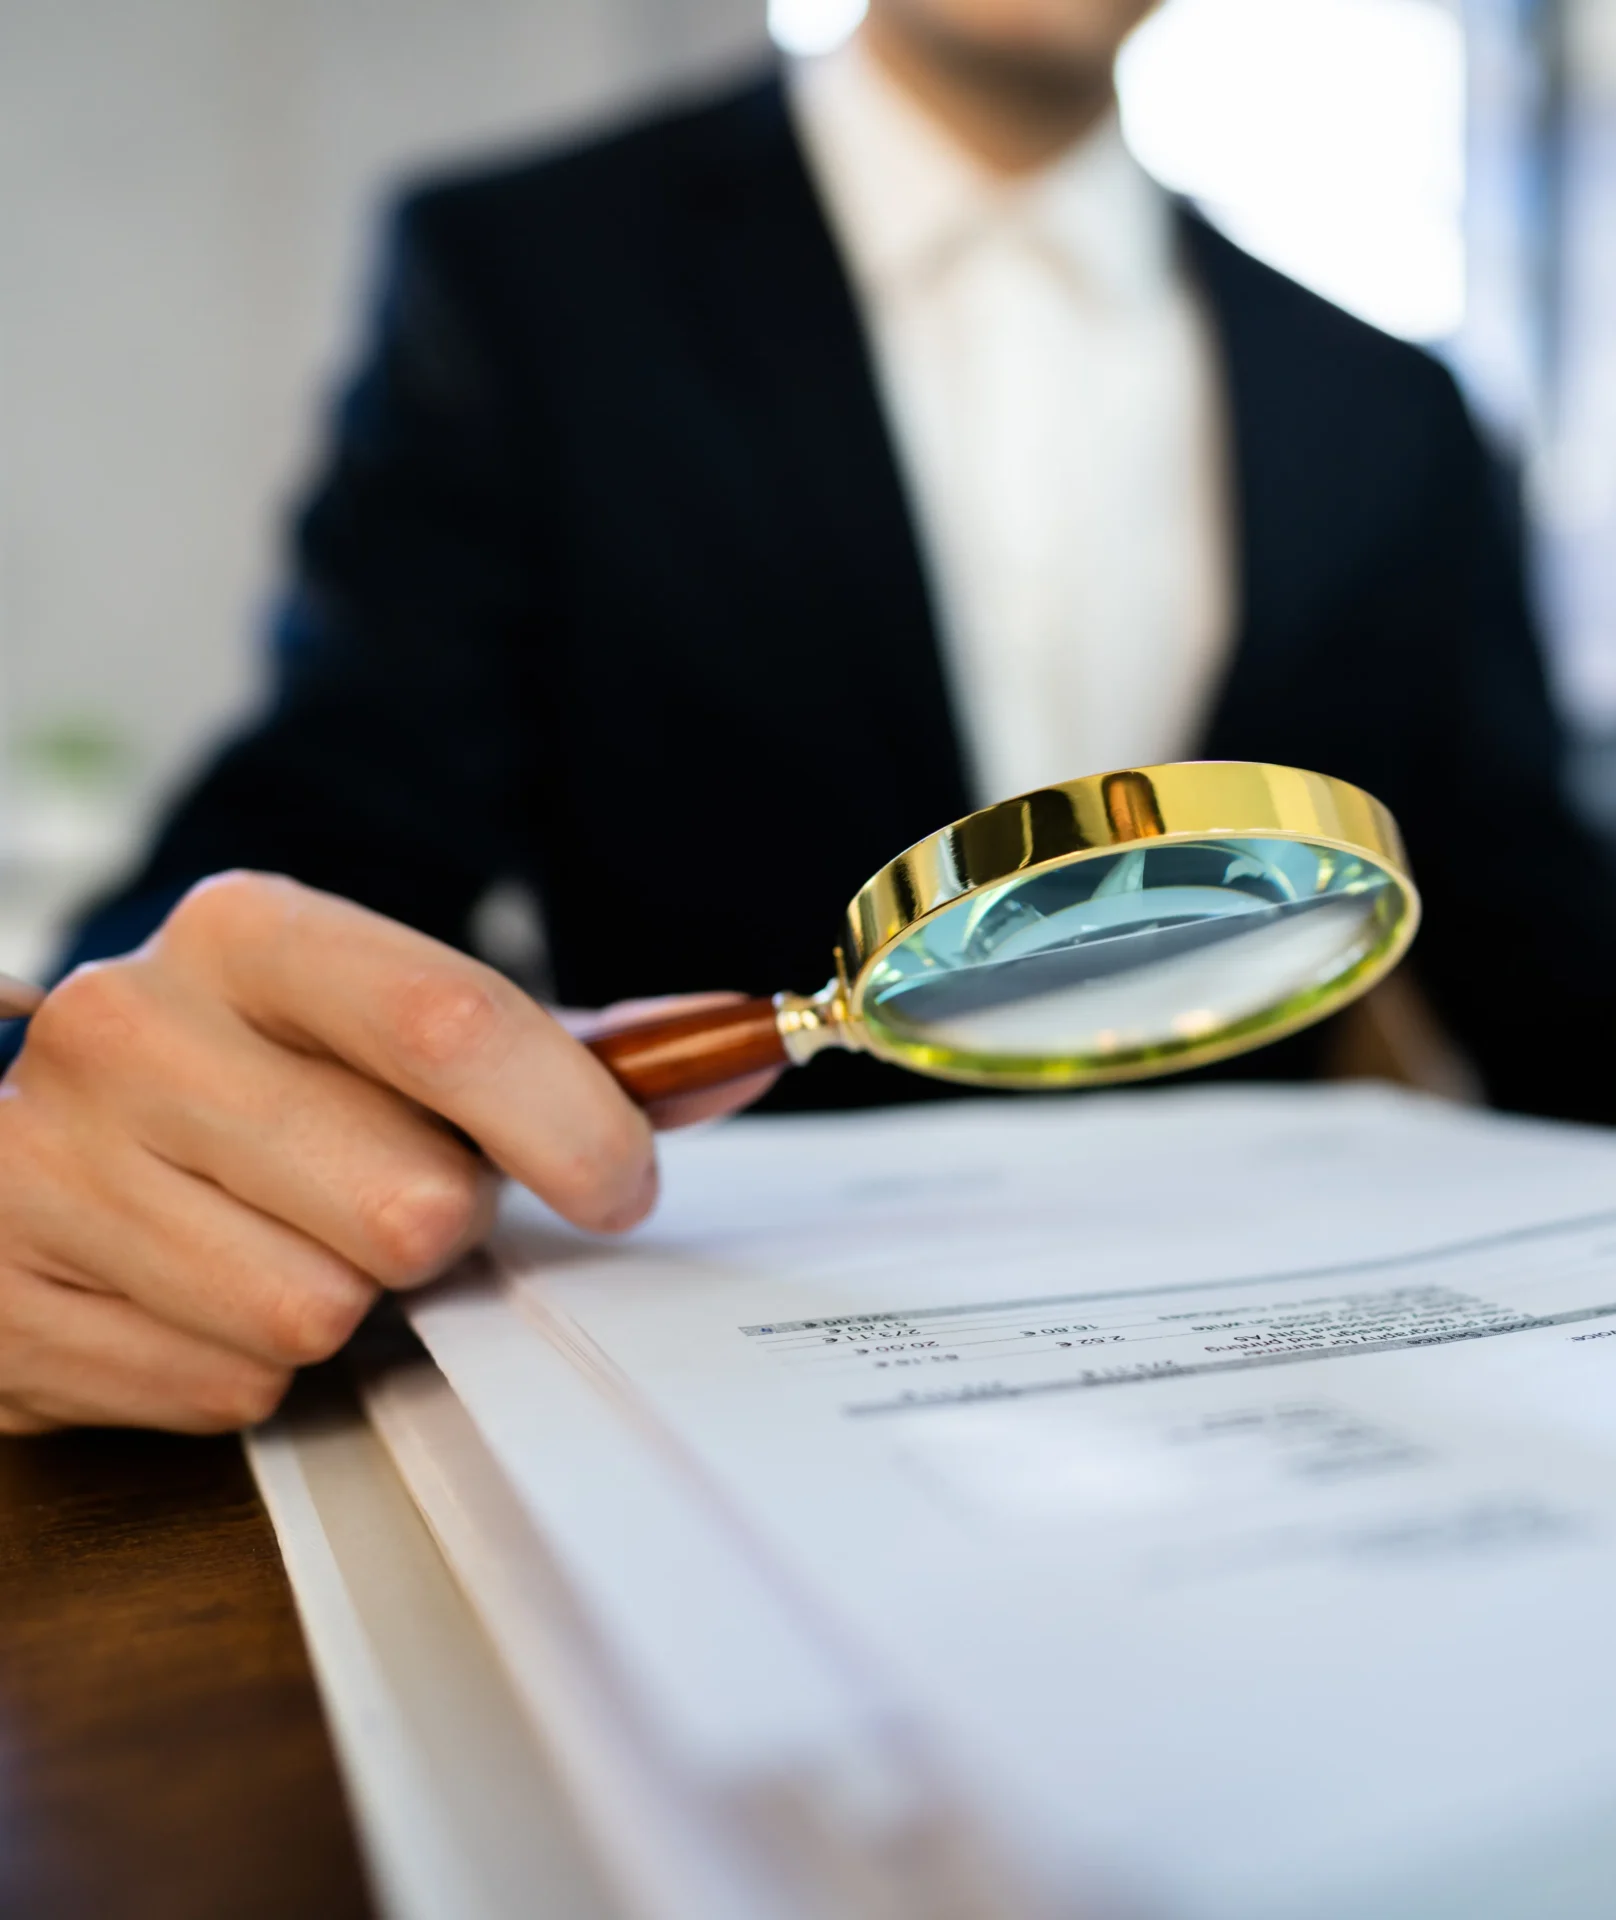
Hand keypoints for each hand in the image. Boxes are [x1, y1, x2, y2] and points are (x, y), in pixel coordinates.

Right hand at [0, 873, 748, 1434]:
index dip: (575, 1126)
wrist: (48, 1124)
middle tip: (387, 1200)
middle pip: (406, 1204)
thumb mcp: (405, 1031)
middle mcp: (126, 1030)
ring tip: (284, 1239)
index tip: (622, 1183)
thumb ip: (577, 1045)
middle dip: (435, 1229)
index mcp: (247, 934)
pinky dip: (243, 1366)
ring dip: (338, 1305)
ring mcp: (38, 1165)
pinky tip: (199, 1294)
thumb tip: (739, 1050)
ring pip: (312, 1313)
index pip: (453, 1024)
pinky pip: (222, 1386)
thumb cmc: (276, 1079)